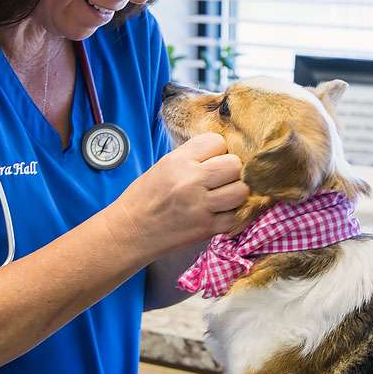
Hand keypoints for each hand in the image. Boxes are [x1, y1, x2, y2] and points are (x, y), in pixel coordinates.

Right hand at [120, 133, 247, 254]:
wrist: (130, 231)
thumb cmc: (146, 196)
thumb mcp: (165, 165)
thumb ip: (194, 157)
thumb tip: (224, 151)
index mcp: (178, 161)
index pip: (217, 142)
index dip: (218, 150)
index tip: (212, 159)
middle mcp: (191, 181)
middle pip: (234, 165)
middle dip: (231, 171)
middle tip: (221, 179)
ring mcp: (200, 206)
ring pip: (241, 191)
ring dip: (235, 193)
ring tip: (223, 196)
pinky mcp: (206, 228)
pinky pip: (235, 216)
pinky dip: (230, 215)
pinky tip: (218, 213)